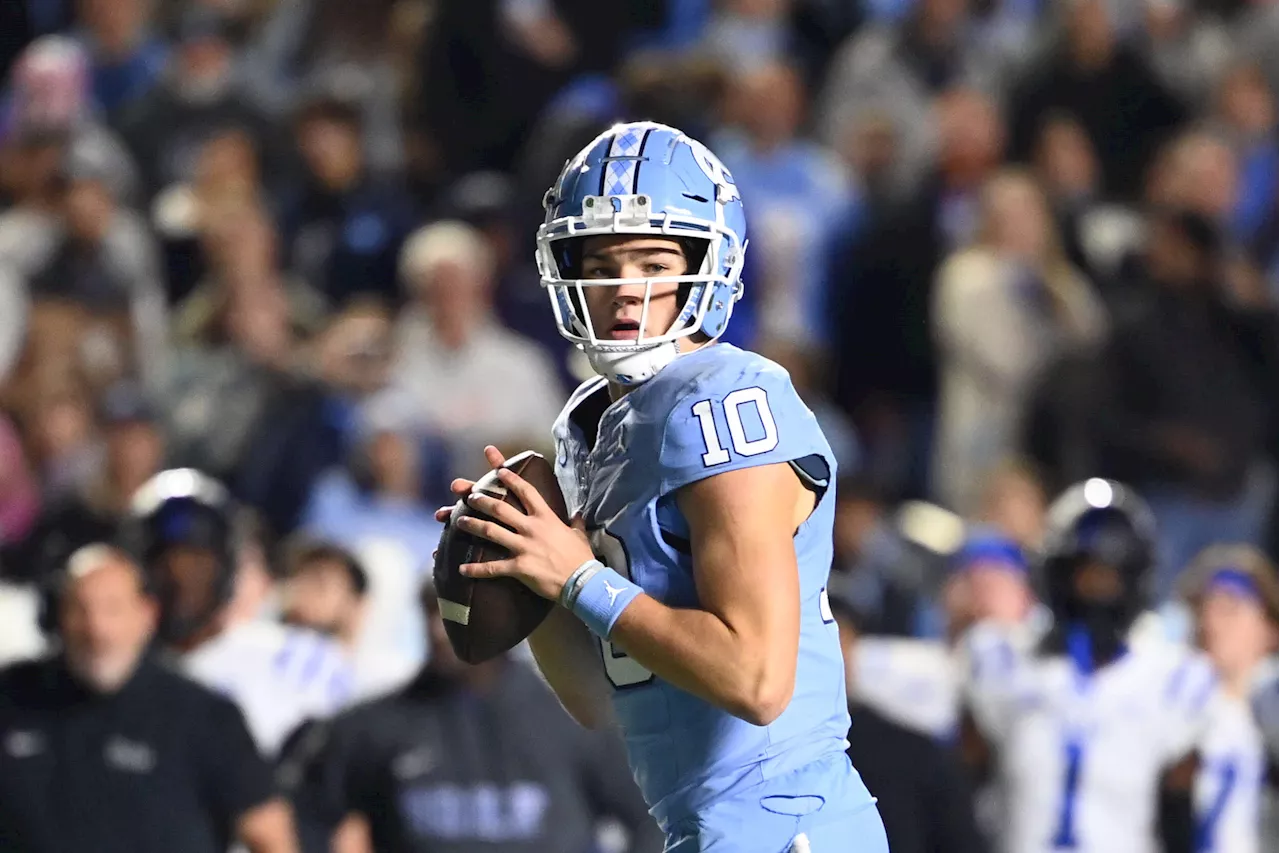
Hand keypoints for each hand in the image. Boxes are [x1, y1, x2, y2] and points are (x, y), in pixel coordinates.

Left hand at [437, 445, 595, 600]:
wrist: (582, 582)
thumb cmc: (581, 558)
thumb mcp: (579, 535)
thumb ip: (575, 523)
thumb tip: (578, 515)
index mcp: (546, 518)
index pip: (527, 491)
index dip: (511, 479)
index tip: (499, 470)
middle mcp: (532, 528)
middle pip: (501, 508)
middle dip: (482, 500)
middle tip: (470, 497)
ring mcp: (524, 547)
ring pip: (491, 531)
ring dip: (473, 525)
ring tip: (460, 522)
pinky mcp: (519, 567)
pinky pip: (492, 567)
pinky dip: (475, 569)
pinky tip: (461, 569)